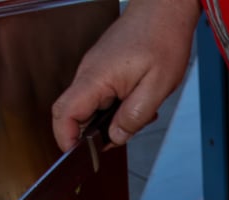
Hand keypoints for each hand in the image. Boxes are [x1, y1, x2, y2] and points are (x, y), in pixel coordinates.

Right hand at [50, 0, 198, 148]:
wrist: (164, 10)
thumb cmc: (162, 38)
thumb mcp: (157, 86)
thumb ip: (134, 116)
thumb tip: (115, 137)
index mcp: (96, 77)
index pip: (64, 113)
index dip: (65, 139)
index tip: (76, 156)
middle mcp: (89, 73)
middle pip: (72, 114)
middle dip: (90, 136)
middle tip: (119, 138)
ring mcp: (94, 71)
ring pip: (89, 108)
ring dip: (109, 121)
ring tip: (138, 115)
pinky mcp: (103, 70)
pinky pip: (100, 97)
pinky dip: (115, 108)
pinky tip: (137, 103)